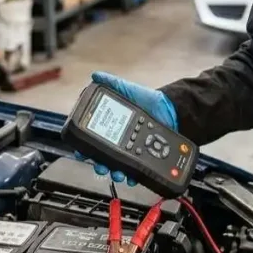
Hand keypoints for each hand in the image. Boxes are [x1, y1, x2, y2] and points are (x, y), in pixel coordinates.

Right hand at [74, 71, 178, 185]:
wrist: (172, 111)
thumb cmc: (148, 100)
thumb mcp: (128, 89)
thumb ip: (111, 83)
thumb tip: (95, 76)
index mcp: (110, 126)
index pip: (92, 139)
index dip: (84, 147)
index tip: (80, 152)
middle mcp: (118, 140)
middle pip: (102, 157)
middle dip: (98, 164)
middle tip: (100, 166)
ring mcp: (130, 151)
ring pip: (116, 166)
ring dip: (114, 172)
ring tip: (117, 173)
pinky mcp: (143, 158)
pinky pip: (134, 170)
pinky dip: (131, 176)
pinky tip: (131, 176)